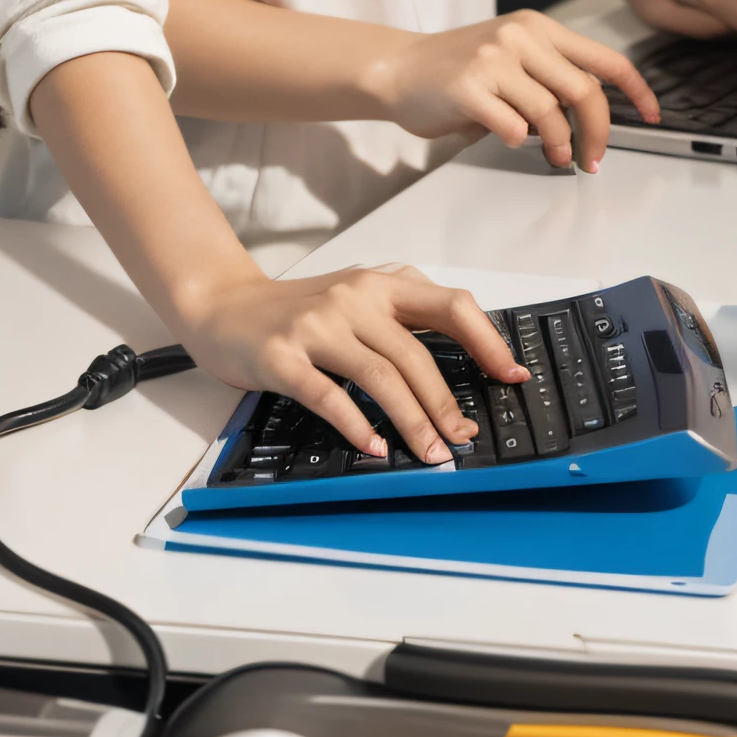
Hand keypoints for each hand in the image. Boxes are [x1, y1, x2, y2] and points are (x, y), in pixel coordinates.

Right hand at [179, 263, 529, 462]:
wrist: (224, 305)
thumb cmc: (298, 309)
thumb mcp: (356, 298)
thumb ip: (400, 317)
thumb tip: (464, 359)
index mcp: (380, 284)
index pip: (450, 305)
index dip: (486, 340)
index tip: (511, 374)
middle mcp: (353, 298)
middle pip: (416, 354)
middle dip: (446, 403)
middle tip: (464, 437)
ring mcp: (317, 326)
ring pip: (381, 376)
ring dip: (412, 421)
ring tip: (432, 453)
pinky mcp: (284, 355)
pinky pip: (329, 394)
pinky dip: (357, 424)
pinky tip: (375, 446)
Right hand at [369, 11, 658, 170]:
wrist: (397, 68)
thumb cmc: (456, 71)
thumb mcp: (511, 58)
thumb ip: (549, 77)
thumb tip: (591, 119)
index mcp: (538, 28)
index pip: (604, 58)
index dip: (636, 90)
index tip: (653, 116)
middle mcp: (520, 36)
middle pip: (584, 90)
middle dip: (599, 134)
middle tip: (594, 159)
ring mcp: (494, 59)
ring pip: (552, 112)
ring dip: (561, 145)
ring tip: (557, 159)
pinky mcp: (469, 86)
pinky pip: (513, 125)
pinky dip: (519, 140)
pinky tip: (510, 139)